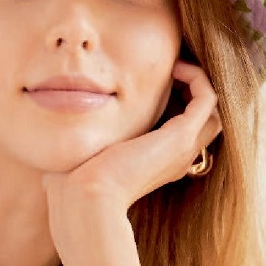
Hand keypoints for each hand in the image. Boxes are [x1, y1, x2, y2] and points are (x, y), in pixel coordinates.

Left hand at [43, 60, 222, 242]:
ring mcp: (182, 148)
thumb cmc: (73, 189)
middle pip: (204, 118)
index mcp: (156, 164)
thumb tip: (53, 150)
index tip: (154, 81)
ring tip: (176, 65)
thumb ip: (79, 149)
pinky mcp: (180, 137)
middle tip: (170, 69)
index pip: (181, 129)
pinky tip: (175, 66)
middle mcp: (175, 158)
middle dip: (191, 89)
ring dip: (199, 81)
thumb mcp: (82, 159)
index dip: (174, 101)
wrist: (84, 200)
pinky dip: (198, 77)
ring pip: (212, 108)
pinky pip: (208, 97)